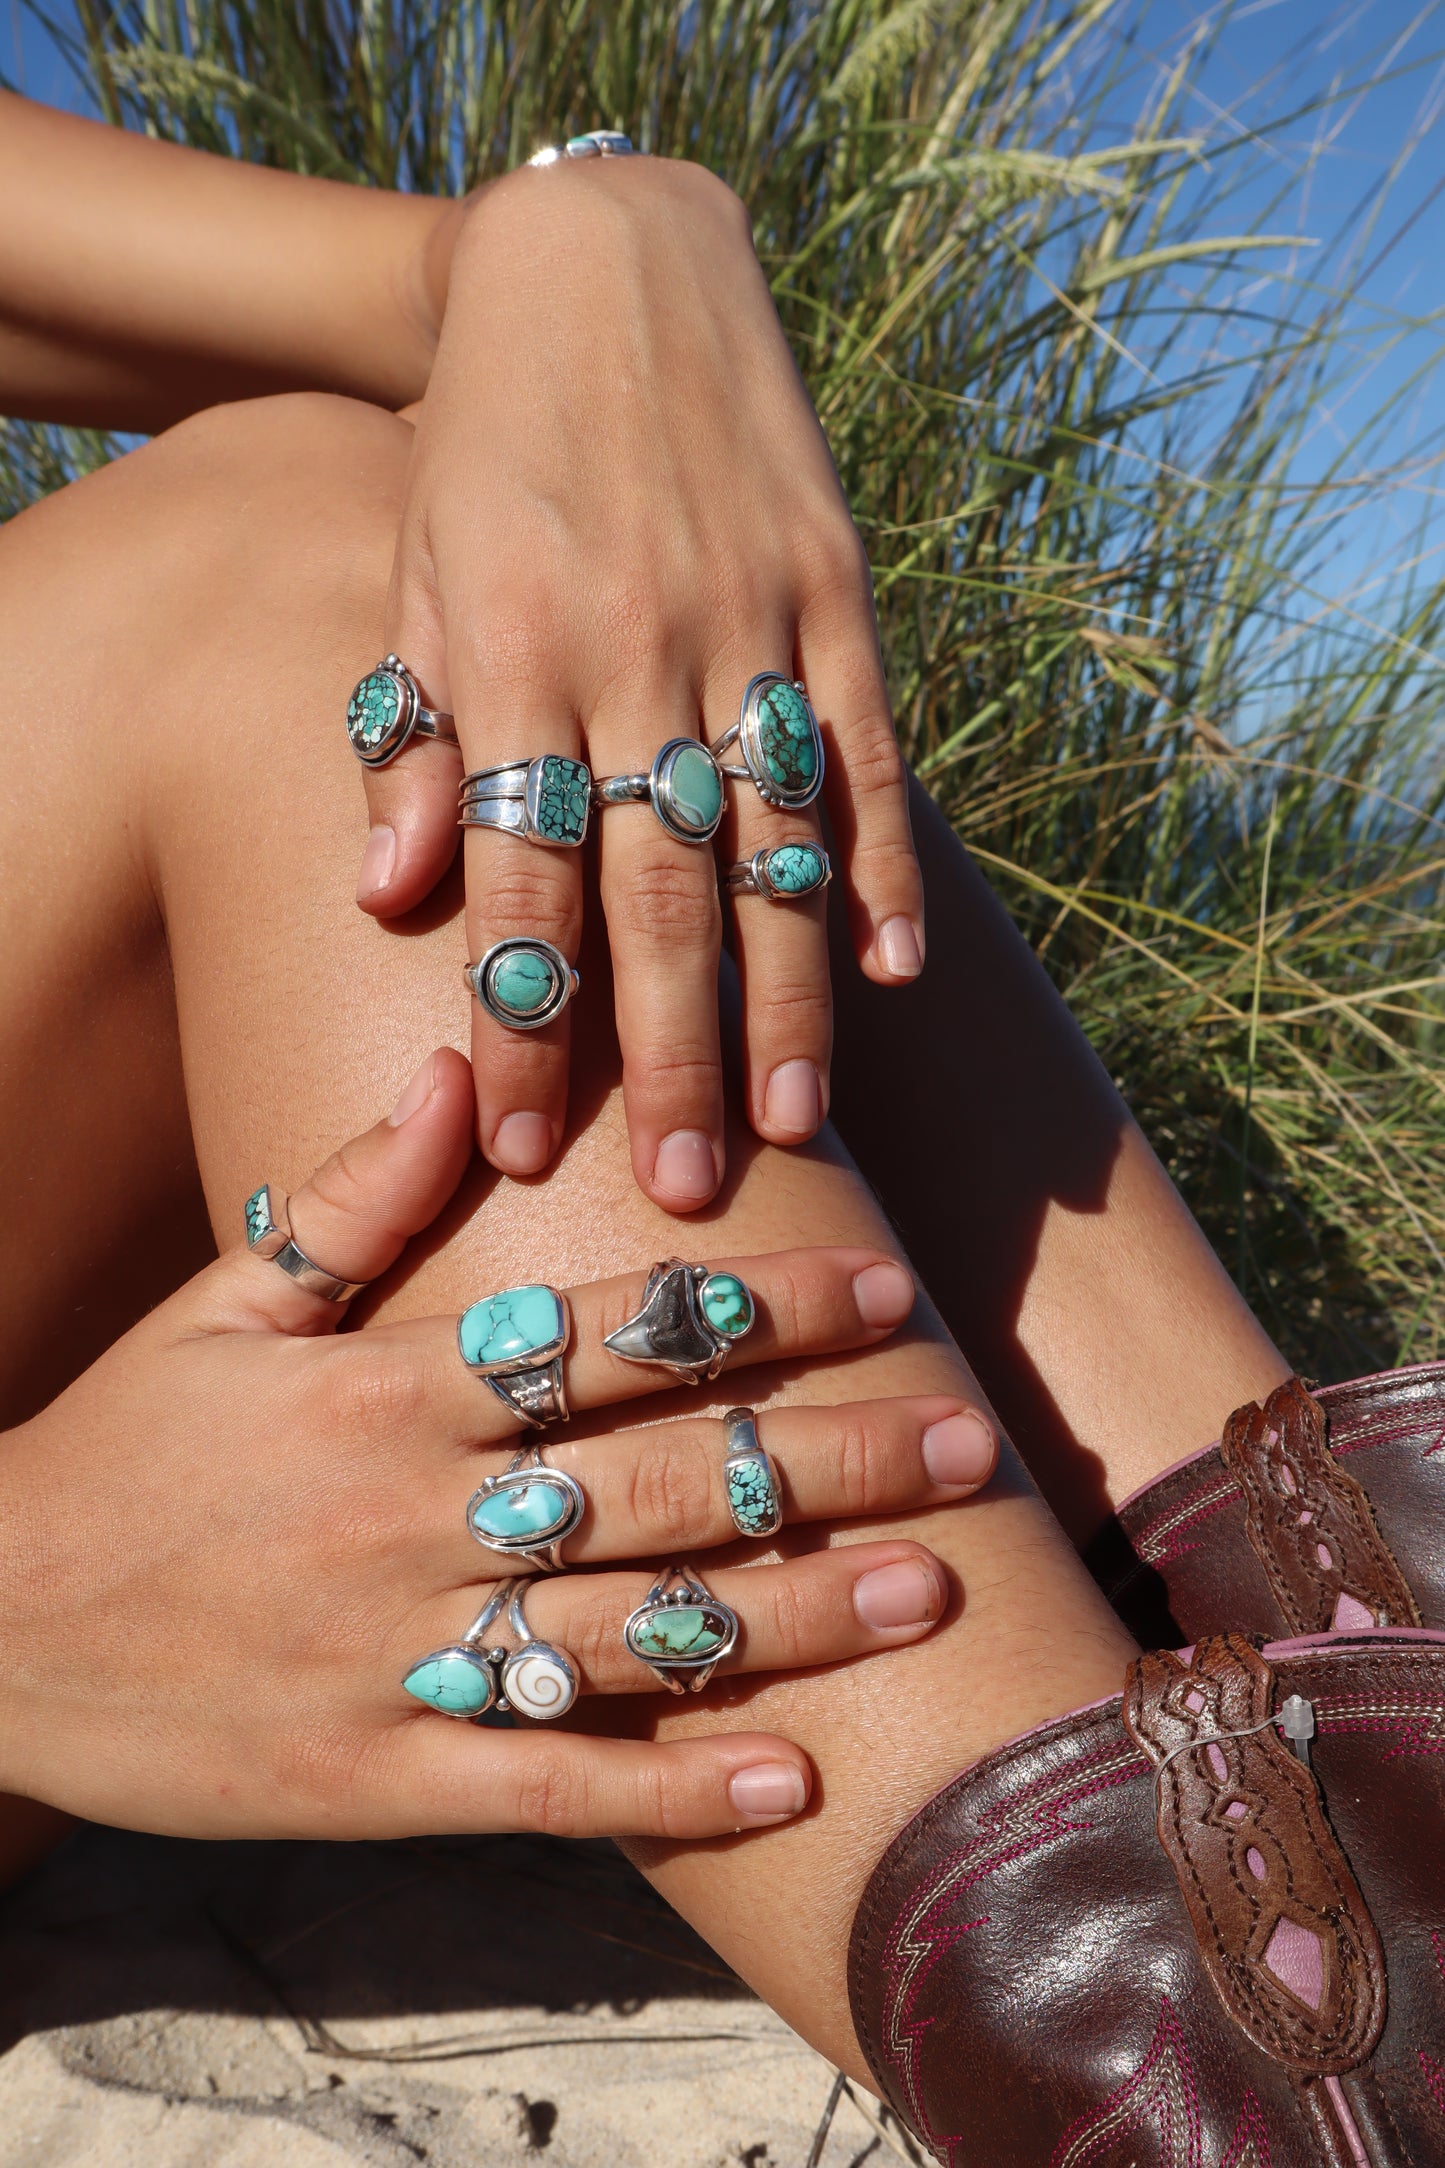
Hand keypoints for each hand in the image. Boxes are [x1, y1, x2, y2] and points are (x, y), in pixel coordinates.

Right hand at [0, 1052, 983, 1842]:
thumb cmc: (119, 1454)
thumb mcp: (218, 1307)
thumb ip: (353, 1196)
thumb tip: (467, 1068)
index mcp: (384, 1389)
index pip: (610, 1331)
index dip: (760, 1303)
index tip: (885, 1283)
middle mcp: (408, 1516)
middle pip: (657, 1475)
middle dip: (826, 1454)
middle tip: (967, 1438)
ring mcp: (397, 1656)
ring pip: (631, 1627)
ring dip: (794, 1612)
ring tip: (931, 1590)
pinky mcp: (376, 1777)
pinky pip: (544, 1781)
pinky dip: (670, 1786)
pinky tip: (791, 1779)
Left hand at [357, 154, 923, 1208]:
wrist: (606, 260)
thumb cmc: (484, 445)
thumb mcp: (412, 573)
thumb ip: (411, 734)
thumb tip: (391, 895)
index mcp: (514, 655)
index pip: (518, 878)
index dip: (522, 1020)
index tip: (523, 1147)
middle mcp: (636, 650)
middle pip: (655, 890)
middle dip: (665, 1051)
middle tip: (679, 1191)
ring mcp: (749, 619)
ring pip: (770, 843)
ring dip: (782, 996)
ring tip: (788, 1127)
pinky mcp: (834, 588)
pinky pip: (863, 750)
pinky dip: (882, 864)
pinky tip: (895, 974)